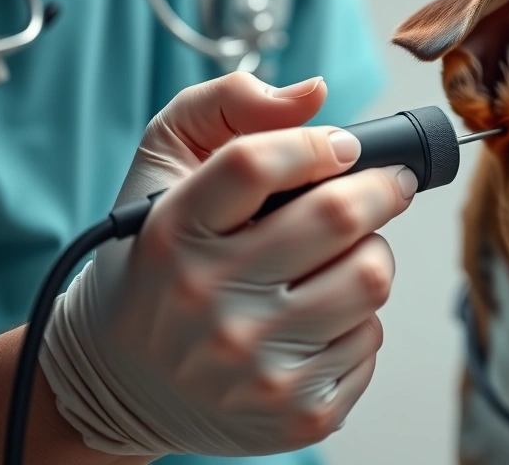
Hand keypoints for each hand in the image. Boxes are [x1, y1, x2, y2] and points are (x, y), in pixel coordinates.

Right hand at [39, 72, 416, 456]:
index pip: (256, 164)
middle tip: (388, 185)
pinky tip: (321, 321)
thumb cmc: (155, 265)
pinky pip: (371, 342)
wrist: (120, 382)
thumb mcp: (161, 170)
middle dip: (383, 189)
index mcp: (172, 234)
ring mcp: (255, 366)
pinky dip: (359, 321)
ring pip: (371, 279)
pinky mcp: (296, 416)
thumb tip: (316, 93)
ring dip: (372, 256)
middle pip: (341, 218)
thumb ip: (227, 107)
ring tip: (343, 257)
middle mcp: (208, 302)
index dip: (319, 144)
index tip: (345, 146)